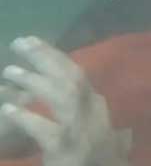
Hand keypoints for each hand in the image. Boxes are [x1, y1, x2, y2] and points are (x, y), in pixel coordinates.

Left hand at [1, 37, 130, 165]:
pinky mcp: (67, 150)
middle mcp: (93, 113)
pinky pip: (45, 130)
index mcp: (96, 106)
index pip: (77, 72)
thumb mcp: (94, 129)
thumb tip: (65, 87)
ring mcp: (82, 131)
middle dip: (46, 58)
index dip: (54, 55)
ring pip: (63, 97)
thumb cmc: (96, 158)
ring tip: (9, 72)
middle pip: (71, 77)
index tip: (32, 40)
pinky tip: (8, 108)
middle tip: (19, 43)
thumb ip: (85, 109)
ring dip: (35, 81)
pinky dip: (27, 117)